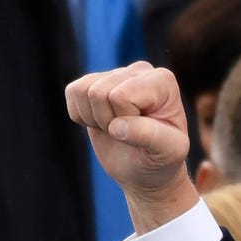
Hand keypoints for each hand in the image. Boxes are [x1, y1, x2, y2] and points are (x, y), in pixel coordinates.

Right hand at [63, 63, 198, 231]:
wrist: (146, 169)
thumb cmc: (162, 160)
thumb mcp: (168, 153)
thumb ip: (150, 136)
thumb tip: (117, 127)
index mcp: (163, 81)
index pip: (120, 96)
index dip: (125, 121)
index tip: (145, 133)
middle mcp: (140, 70)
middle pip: (98, 92)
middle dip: (108, 122)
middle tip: (129, 134)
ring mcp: (117, 73)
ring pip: (82, 91)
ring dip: (95, 119)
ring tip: (118, 129)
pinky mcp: (95, 81)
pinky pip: (72, 92)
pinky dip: (81, 115)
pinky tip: (103, 123)